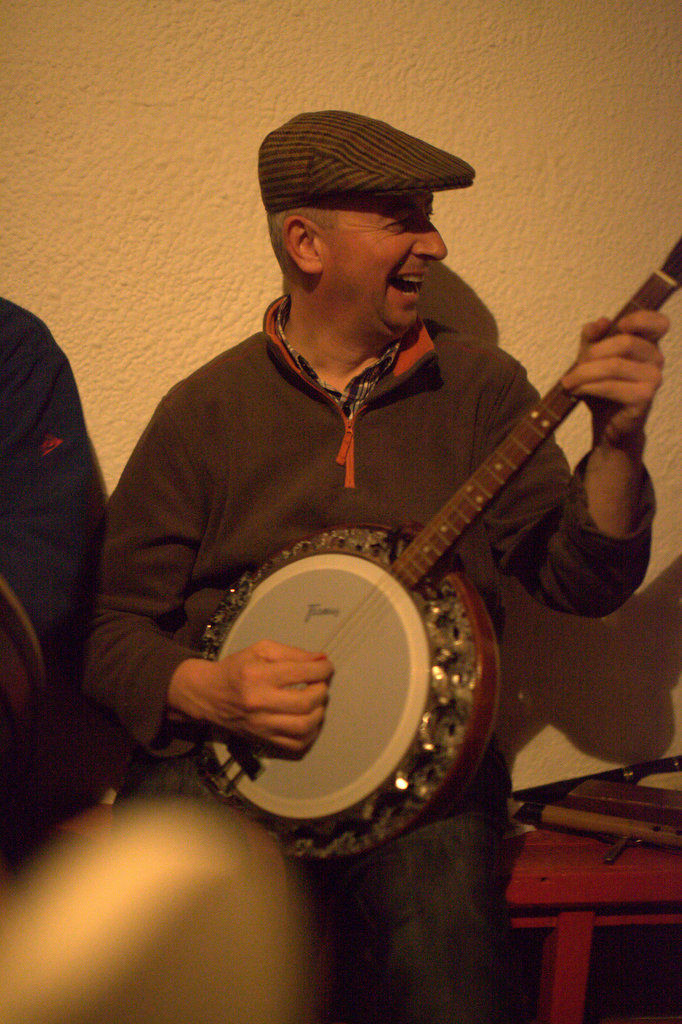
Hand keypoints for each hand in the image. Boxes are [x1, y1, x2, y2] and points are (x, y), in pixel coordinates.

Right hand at [167, 639, 332, 754]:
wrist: (207, 695)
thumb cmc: (236, 669)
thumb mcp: (260, 650)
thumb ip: (292, 653)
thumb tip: (321, 660)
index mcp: (257, 675)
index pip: (301, 673)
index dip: (322, 669)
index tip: (327, 667)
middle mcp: (259, 702)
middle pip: (306, 702)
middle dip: (322, 690)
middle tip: (320, 684)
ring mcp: (261, 725)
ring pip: (304, 726)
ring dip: (319, 712)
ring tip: (316, 701)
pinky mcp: (263, 740)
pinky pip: (296, 744)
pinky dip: (310, 733)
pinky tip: (309, 719)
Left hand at [562, 310, 666, 449]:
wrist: (608, 422)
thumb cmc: (603, 385)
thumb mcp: (592, 356)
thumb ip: (593, 337)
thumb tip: (600, 322)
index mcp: (648, 344)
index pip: (658, 323)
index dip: (640, 319)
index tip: (619, 325)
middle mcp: (656, 359)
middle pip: (626, 342)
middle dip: (592, 354)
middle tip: (573, 368)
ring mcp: (653, 379)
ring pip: (615, 365)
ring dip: (584, 373)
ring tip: (568, 382)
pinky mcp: (644, 398)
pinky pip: (611, 386)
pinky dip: (589, 387)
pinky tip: (577, 391)